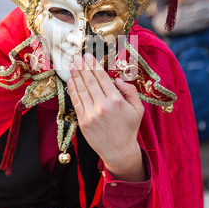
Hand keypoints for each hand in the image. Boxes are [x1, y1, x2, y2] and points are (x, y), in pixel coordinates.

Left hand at [67, 53, 145, 181]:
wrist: (119, 151)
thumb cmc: (129, 129)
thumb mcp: (138, 109)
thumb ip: (130, 91)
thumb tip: (117, 79)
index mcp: (116, 100)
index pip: (102, 78)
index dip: (94, 65)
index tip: (89, 56)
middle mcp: (102, 105)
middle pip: (90, 81)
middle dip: (83, 66)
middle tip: (77, 56)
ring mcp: (91, 114)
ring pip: (81, 89)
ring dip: (75, 75)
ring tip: (72, 64)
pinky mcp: (83, 121)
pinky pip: (76, 101)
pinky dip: (73, 89)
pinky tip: (70, 80)